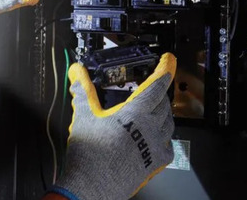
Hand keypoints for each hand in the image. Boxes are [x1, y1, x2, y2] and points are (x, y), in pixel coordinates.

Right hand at [50, 53, 176, 199]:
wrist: (92, 186)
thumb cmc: (89, 155)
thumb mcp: (84, 117)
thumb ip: (83, 91)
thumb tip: (77, 73)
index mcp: (136, 113)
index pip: (157, 84)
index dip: (164, 68)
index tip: (168, 60)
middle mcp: (151, 129)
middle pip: (164, 103)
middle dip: (158, 92)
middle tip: (149, 88)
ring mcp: (156, 146)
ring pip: (169, 123)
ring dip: (162, 113)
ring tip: (149, 111)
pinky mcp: (156, 162)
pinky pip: (168, 144)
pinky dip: (162, 135)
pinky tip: (149, 136)